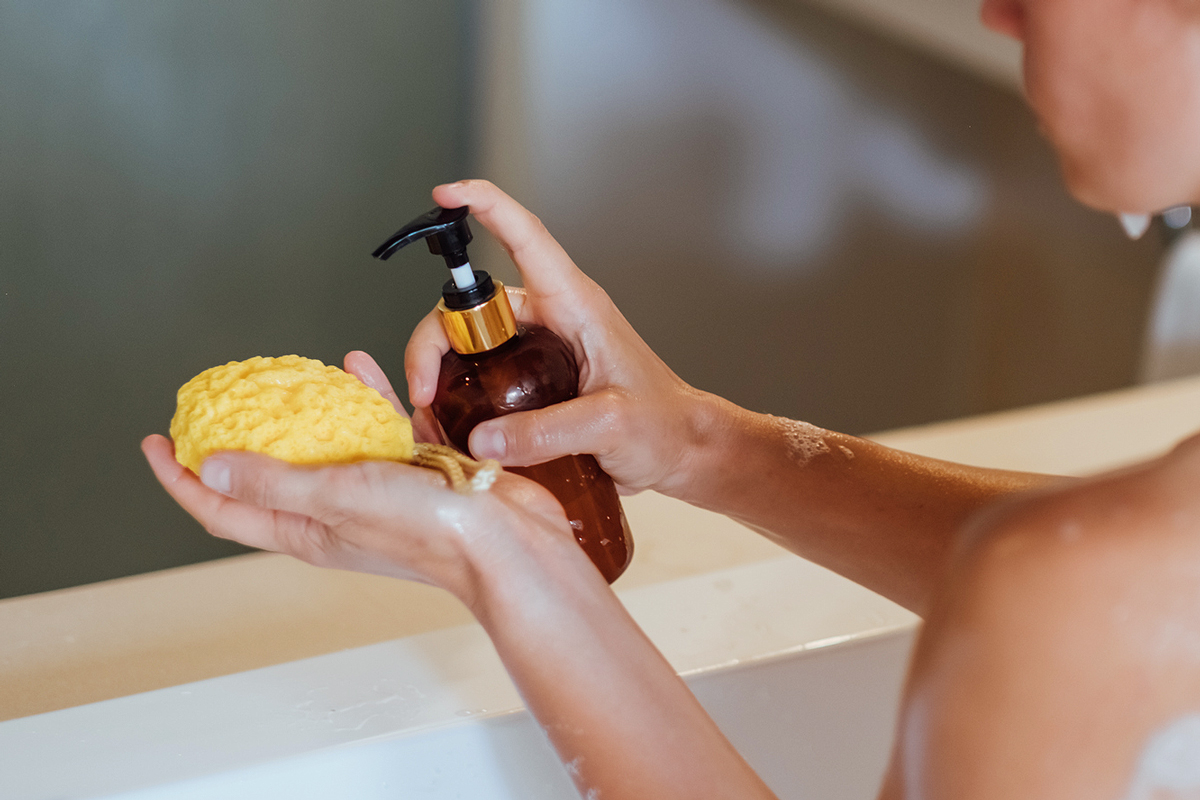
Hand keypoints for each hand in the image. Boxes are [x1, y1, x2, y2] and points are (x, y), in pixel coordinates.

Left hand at [142, 351, 573, 605]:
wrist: (509, 545)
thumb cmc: (430, 533)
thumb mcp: (339, 498)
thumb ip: (273, 482)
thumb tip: (208, 470)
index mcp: (307, 531)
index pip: (223, 510)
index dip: (181, 480)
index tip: (156, 442)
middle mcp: (336, 513)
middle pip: (267, 477)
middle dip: (236, 442)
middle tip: (214, 406)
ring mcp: (377, 491)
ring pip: (325, 446)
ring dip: (303, 413)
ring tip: (283, 380)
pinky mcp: (416, 470)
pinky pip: (379, 427)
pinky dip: (366, 398)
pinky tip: (361, 369)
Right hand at [406, 180, 715, 496]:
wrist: (681, 452)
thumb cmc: (663, 424)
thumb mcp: (611, 423)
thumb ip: (549, 431)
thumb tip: (482, 439)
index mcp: (575, 304)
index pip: (527, 237)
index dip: (488, 206)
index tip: (446, 193)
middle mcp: (549, 320)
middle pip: (470, 307)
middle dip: (434, 343)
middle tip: (423, 392)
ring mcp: (536, 352)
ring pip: (467, 347)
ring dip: (441, 377)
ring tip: (433, 419)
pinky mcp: (530, 385)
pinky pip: (479, 381)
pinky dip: (458, 402)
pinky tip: (454, 432)